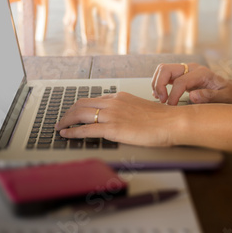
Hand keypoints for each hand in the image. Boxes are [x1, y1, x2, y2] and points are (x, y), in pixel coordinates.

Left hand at [55, 92, 180, 146]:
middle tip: (61, 120)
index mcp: (118, 97)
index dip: (78, 106)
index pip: (92, 99)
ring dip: (66, 121)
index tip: (72, 112)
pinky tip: (66, 134)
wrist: (172, 122)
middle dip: (68, 112)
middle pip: (81, 104)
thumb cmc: (161, 119)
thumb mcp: (139, 108)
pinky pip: (86, 129)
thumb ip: (126, 111)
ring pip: (80, 114)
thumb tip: (119, 119)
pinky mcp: (113, 129)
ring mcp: (112, 115)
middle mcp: (112, 103)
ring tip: (59, 127)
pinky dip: (73, 132)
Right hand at [151, 63, 231, 104]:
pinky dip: (159, 84)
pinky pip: (164, 75)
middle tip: (162, 100)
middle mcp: (191, 68)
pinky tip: (161, 95)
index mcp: (202, 73)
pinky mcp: (181, 74)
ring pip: (162, 70)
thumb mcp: (226, 97)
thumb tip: (192, 96)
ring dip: (157, 84)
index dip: (173, 95)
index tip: (172, 106)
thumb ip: (210, 96)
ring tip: (160, 98)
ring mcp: (185, 70)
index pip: (180, 81)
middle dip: (159, 85)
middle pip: (166, 69)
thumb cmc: (230, 94)